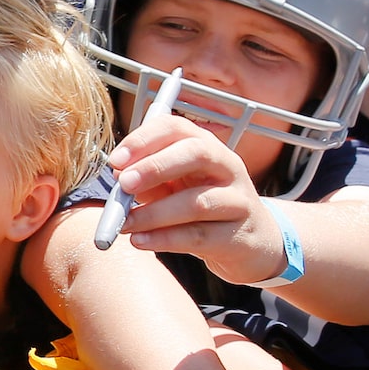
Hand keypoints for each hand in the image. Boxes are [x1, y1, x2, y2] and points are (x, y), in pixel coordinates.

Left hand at [105, 113, 286, 284]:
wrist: (252, 241)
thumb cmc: (206, 206)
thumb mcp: (177, 186)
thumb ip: (149, 179)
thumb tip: (117, 174)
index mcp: (208, 146)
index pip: (178, 128)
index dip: (145, 140)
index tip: (116, 160)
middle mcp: (227, 167)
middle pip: (196, 154)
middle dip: (155, 167)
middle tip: (123, 184)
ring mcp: (237, 200)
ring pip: (197, 202)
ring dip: (154, 213)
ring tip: (123, 224)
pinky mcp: (237, 235)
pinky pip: (199, 236)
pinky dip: (165, 239)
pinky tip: (140, 241)